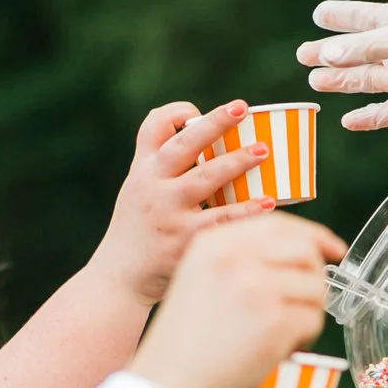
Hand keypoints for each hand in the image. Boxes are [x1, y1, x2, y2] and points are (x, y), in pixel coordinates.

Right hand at [88, 101, 273, 304]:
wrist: (118, 279)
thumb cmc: (139, 231)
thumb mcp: (139, 192)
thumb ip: (165, 169)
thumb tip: (212, 142)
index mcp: (142, 171)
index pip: (152, 128)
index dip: (176, 112)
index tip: (201, 111)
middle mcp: (151, 186)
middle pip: (182, 145)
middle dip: (214, 123)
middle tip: (242, 108)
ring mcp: (166, 213)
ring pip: (204, 179)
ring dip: (236, 161)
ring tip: (264, 151)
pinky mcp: (182, 240)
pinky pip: (220, 220)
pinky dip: (246, 210)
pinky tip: (269, 203)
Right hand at [127, 213, 342, 387]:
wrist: (168, 385)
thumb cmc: (184, 343)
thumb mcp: (199, 279)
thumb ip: (238, 259)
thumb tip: (301, 253)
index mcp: (214, 242)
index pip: (280, 224)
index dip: (314, 236)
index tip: (332, 248)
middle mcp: (235, 256)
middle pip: (305, 251)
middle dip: (314, 278)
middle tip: (302, 304)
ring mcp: (256, 287)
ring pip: (315, 287)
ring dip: (308, 312)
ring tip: (283, 333)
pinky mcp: (274, 321)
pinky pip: (313, 319)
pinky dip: (305, 338)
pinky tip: (281, 350)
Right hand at [296, 1, 387, 129]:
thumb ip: (366, 48)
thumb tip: (327, 54)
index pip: (362, 18)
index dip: (340, 16)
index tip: (318, 13)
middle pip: (357, 52)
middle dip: (329, 53)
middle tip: (302, 54)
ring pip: (365, 81)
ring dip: (341, 81)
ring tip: (315, 82)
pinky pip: (384, 113)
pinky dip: (366, 118)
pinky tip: (347, 120)